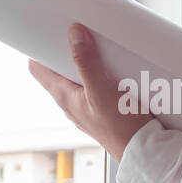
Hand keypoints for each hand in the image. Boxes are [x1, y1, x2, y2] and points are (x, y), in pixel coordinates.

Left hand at [28, 22, 155, 161]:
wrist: (143, 152)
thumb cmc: (120, 129)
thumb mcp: (101, 90)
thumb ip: (86, 63)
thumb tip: (74, 35)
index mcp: (63, 96)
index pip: (38, 68)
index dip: (38, 48)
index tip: (47, 31)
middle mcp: (72, 102)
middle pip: (60, 69)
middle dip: (68, 51)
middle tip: (79, 33)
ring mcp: (87, 106)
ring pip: (81, 77)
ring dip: (89, 63)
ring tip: (101, 48)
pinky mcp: (104, 109)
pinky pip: (98, 86)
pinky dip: (104, 75)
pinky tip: (117, 70)